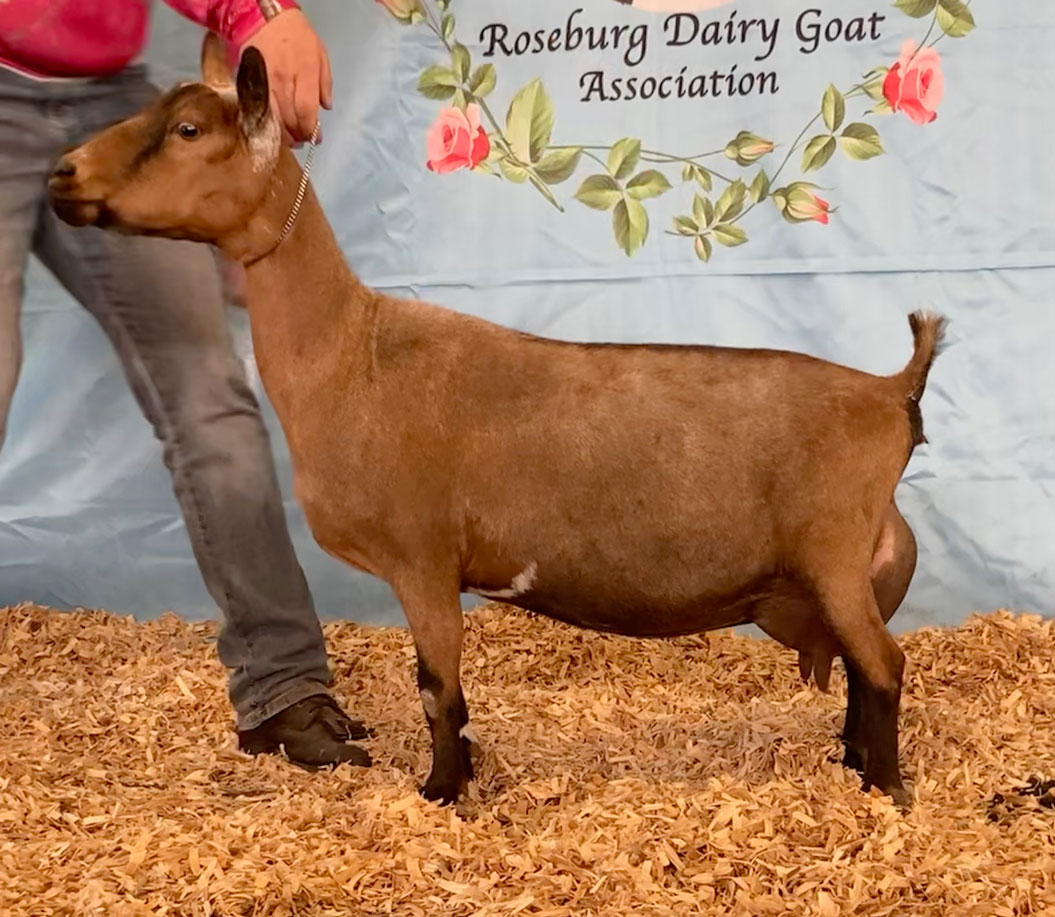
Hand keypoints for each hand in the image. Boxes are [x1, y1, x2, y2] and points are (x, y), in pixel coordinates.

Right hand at [243, 9, 332, 144]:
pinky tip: (274, 128)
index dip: (312, 130)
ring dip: (283, 135)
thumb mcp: (320, 53)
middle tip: (304, 140)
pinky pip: (259, 111)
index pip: (307, 110)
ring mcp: (264, 84)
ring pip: (273, 120)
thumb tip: (326, 107)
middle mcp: (282, 81)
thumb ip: (325, 82)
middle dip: (299, 135)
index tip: (317, 139)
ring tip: (291, 139)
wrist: (261, 17)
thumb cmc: (296, 35)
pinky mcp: (249, 84)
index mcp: (303, 72)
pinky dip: (268, 124)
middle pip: (290, 120)